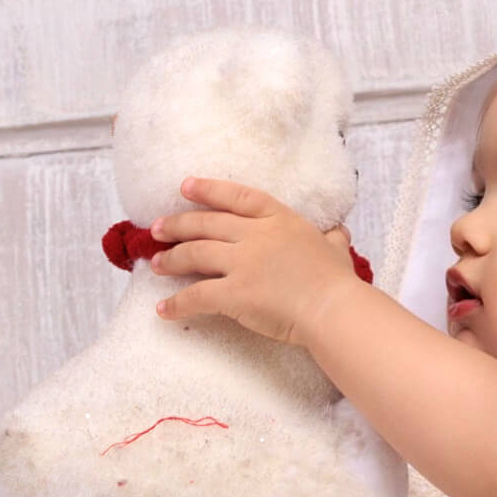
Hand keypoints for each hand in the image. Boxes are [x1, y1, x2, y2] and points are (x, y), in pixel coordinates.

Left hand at [149, 176, 358, 347]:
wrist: (333, 308)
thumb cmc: (338, 281)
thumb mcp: (337, 249)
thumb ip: (332, 238)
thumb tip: (339, 233)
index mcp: (280, 220)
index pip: (237, 196)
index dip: (208, 190)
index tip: (185, 187)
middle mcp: (256, 235)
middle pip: (207, 223)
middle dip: (177, 225)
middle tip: (157, 229)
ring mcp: (243, 263)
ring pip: (195, 254)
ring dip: (172, 259)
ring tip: (157, 263)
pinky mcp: (235, 293)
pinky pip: (196, 296)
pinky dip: (177, 303)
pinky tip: (163, 310)